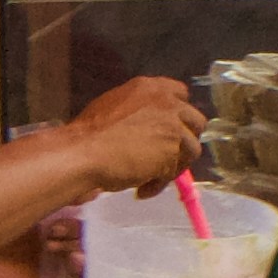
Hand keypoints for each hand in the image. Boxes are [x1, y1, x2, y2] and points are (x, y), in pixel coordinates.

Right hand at [68, 75, 204, 198]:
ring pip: (191, 149)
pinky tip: (142, 189)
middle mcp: (167, 102)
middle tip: (165, 158)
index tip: (168, 130)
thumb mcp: (115, 108)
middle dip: (183, 141)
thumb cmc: (89, 133)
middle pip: (195, 121)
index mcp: (151, 87)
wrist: (82, 152)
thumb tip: (151, 129)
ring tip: (148, 179)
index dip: (177, 115)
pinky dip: (160, 183)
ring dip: (173, 166)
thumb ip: (139, 112)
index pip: (180, 94)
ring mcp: (174, 125)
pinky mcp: (174, 150)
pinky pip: (176, 171)